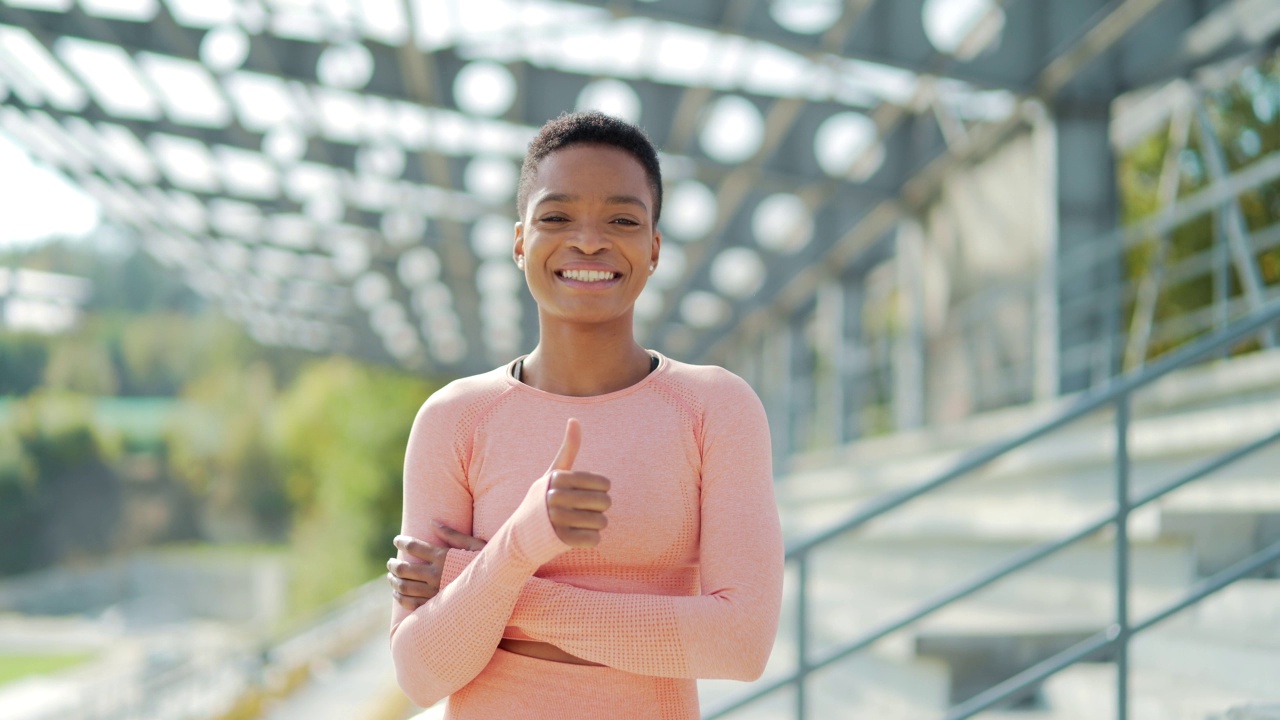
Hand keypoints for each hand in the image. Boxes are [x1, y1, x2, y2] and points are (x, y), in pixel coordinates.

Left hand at [387, 525, 485, 610]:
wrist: (497, 590)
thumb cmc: (488, 565)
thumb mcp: (474, 545)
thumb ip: (452, 534)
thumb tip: (433, 522)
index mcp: (443, 557)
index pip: (414, 547)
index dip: (402, 542)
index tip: (397, 540)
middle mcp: (435, 575)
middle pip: (404, 568)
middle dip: (393, 564)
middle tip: (390, 562)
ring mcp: (433, 592)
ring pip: (404, 587)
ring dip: (393, 581)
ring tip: (390, 576)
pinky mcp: (435, 607)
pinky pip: (411, 604)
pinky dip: (400, 598)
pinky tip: (396, 593)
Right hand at [545, 418, 611, 547]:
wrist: (521, 535)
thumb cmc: (543, 500)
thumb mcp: (553, 474)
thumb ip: (568, 449)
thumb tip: (574, 419)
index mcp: (558, 477)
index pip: (604, 482)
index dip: (601, 490)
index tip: (586, 493)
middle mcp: (555, 496)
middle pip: (605, 502)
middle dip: (600, 509)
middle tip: (583, 511)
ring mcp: (557, 519)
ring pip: (602, 522)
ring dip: (595, 525)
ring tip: (578, 524)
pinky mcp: (560, 540)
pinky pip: (594, 539)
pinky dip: (590, 539)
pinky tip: (577, 536)